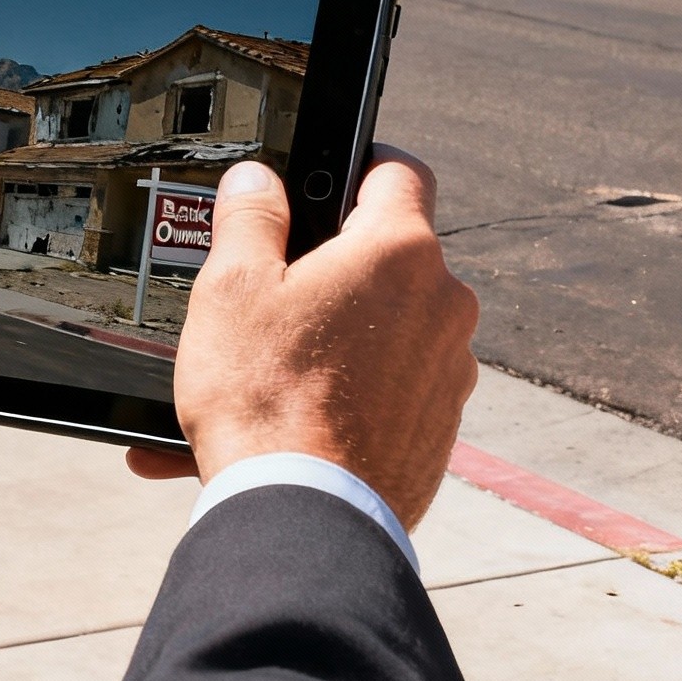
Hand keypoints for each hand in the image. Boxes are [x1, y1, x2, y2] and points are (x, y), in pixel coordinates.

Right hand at [130, 150, 477, 530]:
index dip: (361, 161)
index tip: (331, 175)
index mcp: (399, 252)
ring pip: (390, 325)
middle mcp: (443, 305)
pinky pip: (391, 387)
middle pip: (390, 254)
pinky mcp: (439, 429)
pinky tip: (288, 415)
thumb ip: (250, 217)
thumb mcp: (233, 286)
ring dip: (342, 332)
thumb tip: (258, 180)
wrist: (304, 519)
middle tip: (276, 286)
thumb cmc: (268, 397)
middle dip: (337, 262)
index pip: (398, 170)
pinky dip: (349, 390)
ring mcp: (448, 372)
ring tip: (269, 366)